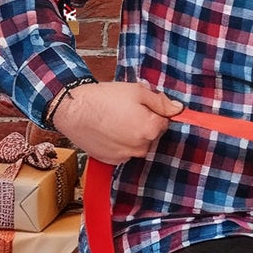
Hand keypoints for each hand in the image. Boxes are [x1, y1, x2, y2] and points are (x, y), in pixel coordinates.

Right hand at [51, 81, 183, 164]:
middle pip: (152, 134)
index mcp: (150, 129)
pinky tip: (109, 131)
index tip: (141, 105)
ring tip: (116, 119)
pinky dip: (121, 143)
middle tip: (127, 110)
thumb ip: (161, 102)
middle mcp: (141, 147)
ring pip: (139, 144)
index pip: (164, 121)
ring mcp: (126, 156)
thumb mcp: (137, 91)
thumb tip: (179, 109)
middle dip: (145, 123)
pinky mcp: (112, 161)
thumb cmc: (105, 98)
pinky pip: (125, 152)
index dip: (153, 110)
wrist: (74, 110)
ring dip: (133, 134)